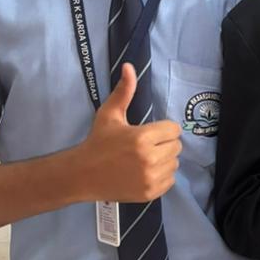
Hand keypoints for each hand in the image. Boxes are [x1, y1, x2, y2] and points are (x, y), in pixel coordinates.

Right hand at [75, 63, 181, 201]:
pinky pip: (170, 180)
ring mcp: (150, 178)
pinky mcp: (150, 192)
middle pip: (176, 146)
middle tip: (146, 146)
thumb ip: (124, 91)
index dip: (163, 129)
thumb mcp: (109, 114)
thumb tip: (129, 66)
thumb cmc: (98, 142)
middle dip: (164, 144)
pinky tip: (145, 171)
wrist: (83, 174)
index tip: (149, 132)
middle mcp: (149, 159)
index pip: (174, 129)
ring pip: (174, 163)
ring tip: (145, 158)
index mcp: (142, 138)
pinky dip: (162, 176)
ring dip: (164, 160)